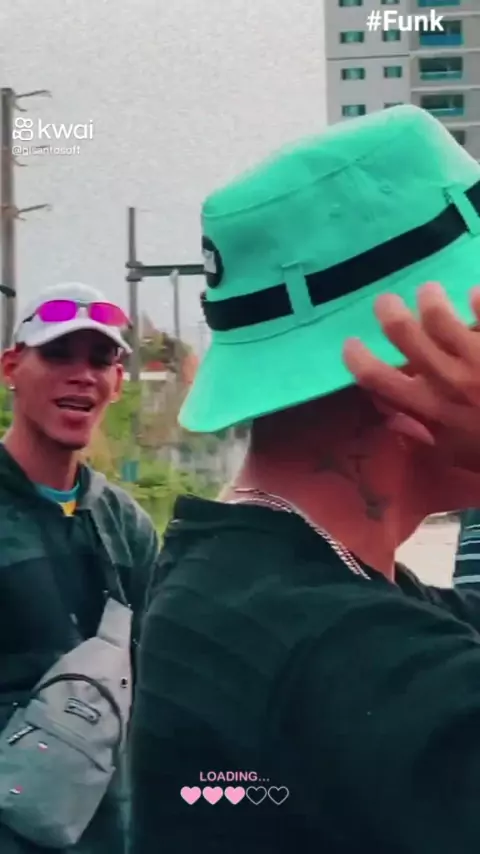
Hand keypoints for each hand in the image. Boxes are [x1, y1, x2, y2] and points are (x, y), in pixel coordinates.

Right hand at [342, 282, 479, 471]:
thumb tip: (394, 421)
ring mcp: (477, 357)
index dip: (358, 359)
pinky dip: (478, 299)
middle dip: (389, 313)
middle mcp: (448, 380)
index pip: (379, 381)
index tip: (351, 344)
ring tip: (428, 292)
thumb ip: (423, 438)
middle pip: (405, 336)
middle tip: (385, 301)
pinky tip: (476, 294)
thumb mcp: (457, 457)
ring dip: (430, 300)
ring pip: (441, 316)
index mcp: (432, 410)